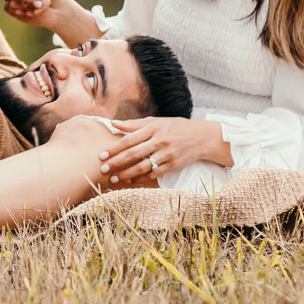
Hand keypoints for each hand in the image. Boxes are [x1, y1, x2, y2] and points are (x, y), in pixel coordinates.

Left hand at [98, 117, 231, 185]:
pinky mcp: (172, 165)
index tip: (102, 155)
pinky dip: (141, 178)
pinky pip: (154, 174)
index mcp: (153, 128)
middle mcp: (160, 141)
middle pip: (134, 153)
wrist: (201, 137)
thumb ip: (134, 124)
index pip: (130, 139)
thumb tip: (113, 124)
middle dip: (117, 162)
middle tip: (103, 168)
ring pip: (142, 166)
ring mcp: (167, 154)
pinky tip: (130, 181)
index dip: (115, 148)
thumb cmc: (175, 127)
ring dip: (126, 174)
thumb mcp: (156, 122)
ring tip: (114, 178)